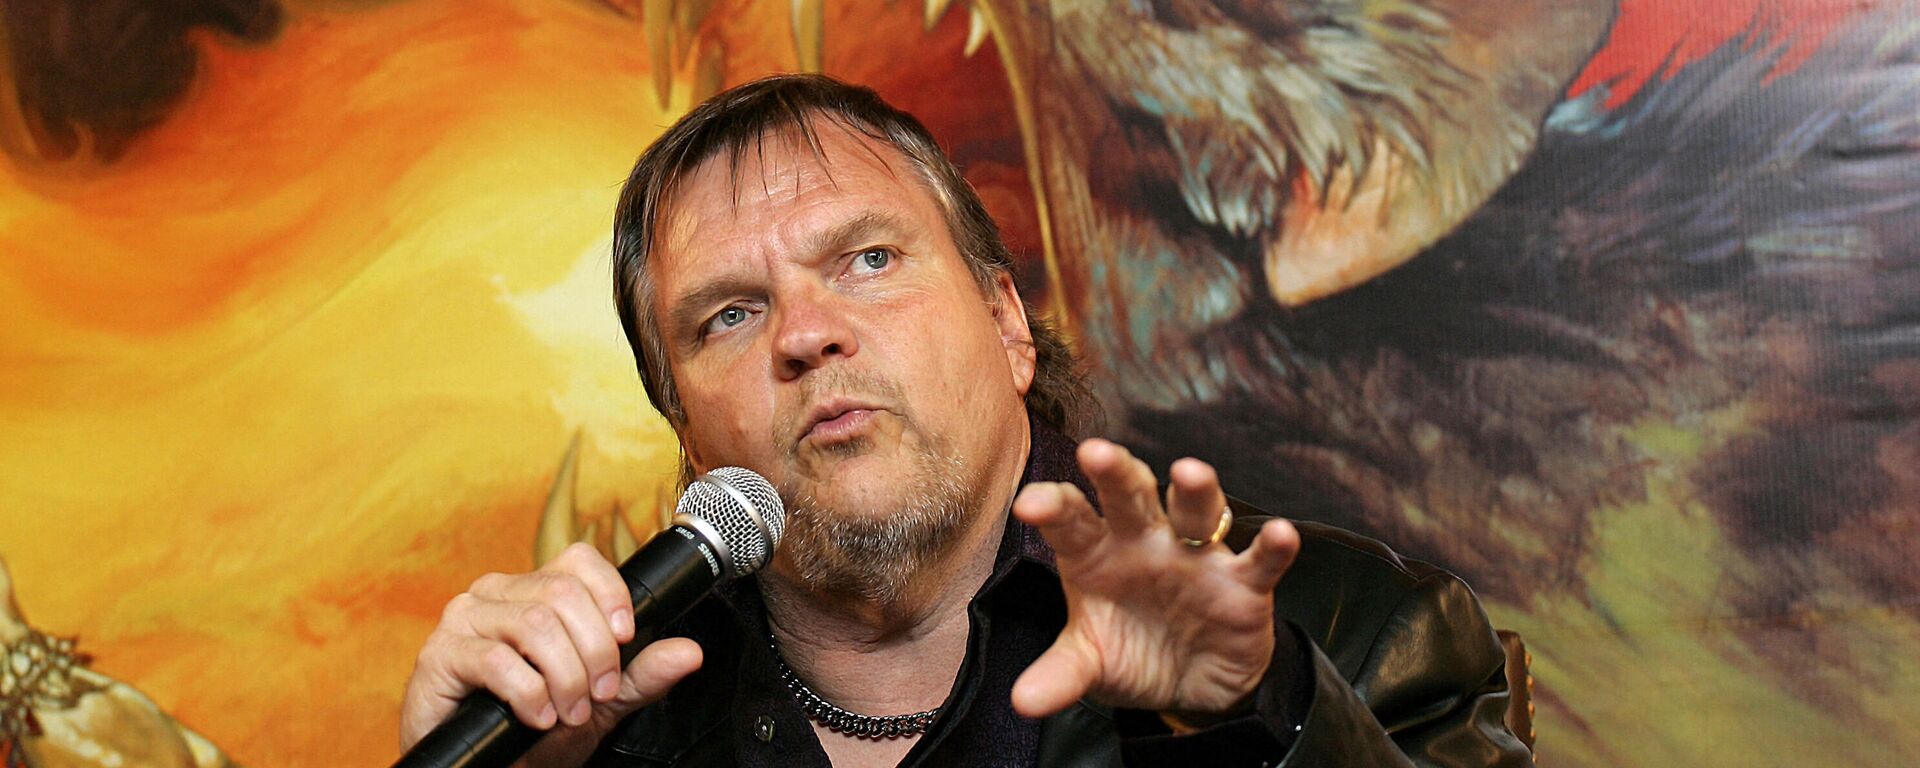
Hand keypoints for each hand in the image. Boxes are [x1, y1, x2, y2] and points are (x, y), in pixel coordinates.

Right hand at [399, 543, 703, 764]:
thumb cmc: (532, 731)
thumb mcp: (600, 704)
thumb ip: (641, 676)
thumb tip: (689, 652)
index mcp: (534, 591)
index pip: (579, 560)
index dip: (610, 595)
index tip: (626, 640)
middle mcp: (498, 593)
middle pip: (562, 593)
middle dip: (594, 651)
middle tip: (598, 695)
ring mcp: (465, 618)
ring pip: (534, 623)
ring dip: (564, 676)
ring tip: (568, 711)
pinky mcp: (440, 654)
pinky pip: (494, 658)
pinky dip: (528, 693)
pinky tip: (536, 717)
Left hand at [1009, 439, 1300, 722]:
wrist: (1193, 686)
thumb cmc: (1132, 653)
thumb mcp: (1092, 665)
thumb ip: (1061, 674)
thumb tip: (1023, 700)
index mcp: (1098, 552)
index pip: (1072, 520)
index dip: (1052, 507)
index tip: (1029, 504)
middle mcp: (1145, 541)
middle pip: (1131, 496)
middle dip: (1117, 473)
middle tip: (1096, 453)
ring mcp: (1196, 556)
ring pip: (1196, 512)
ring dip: (1195, 490)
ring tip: (1189, 472)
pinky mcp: (1243, 583)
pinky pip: (1259, 560)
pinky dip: (1272, 546)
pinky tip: (1279, 533)